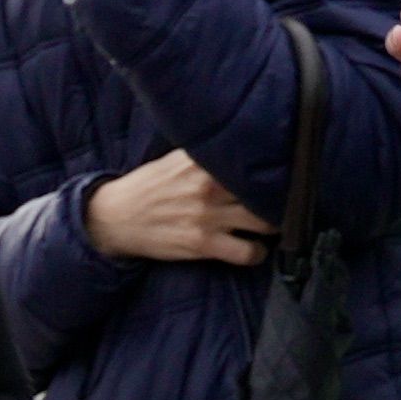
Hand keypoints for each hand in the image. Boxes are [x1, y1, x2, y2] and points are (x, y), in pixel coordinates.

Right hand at [82, 152, 268, 265]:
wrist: (115, 217)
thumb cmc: (148, 187)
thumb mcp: (174, 160)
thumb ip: (205, 154)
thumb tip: (238, 146)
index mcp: (202, 161)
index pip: (251, 158)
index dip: (274, 165)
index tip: (284, 169)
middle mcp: (209, 186)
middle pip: (266, 190)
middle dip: (281, 197)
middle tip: (284, 201)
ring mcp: (208, 216)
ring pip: (265, 222)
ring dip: (274, 226)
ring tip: (271, 225)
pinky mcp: (203, 243)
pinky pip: (248, 253)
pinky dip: (256, 253)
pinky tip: (253, 249)